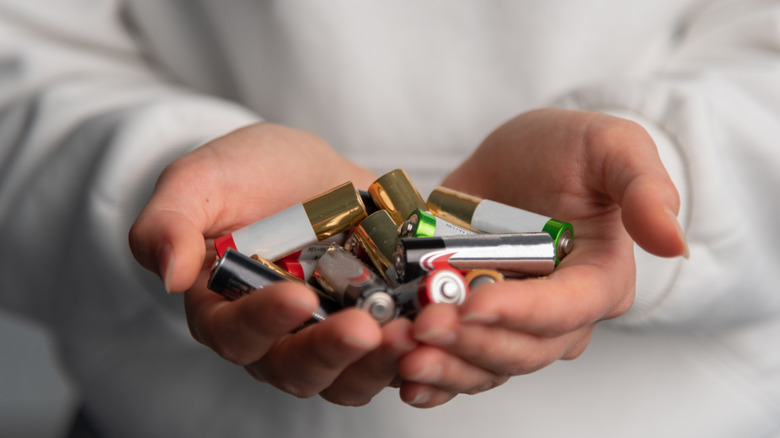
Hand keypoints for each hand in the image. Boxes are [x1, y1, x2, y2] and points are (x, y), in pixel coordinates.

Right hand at [129, 123, 415, 404]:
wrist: (312, 170)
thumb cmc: (249, 174)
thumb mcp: (202, 180)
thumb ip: (170, 222)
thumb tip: (169, 273)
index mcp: (225, 310)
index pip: (235, 334)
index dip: (264, 321)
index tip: (296, 295)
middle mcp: (277, 338)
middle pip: (297, 371)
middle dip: (331, 353)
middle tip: (365, 328)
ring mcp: (330, 336)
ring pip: (350, 377)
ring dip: (380, 363)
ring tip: (410, 334)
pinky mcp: (376, 326)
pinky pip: (396, 355)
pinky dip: (417, 348)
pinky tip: (439, 325)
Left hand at [396, 108, 687, 406]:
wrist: (514, 159)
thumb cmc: (567, 150)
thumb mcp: (609, 146)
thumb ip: (643, 186)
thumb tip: (673, 239)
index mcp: (599, 279)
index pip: (567, 309)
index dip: (523, 311)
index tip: (476, 301)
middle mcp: (558, 315)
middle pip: (523, 349)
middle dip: (473, 341)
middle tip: (425, 325)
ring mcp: (512, 324)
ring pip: (488, 366)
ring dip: (446, 366)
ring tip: (404, 352)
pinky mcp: (472, 324)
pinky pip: (458, 366)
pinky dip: (432, 378)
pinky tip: (403, 378)